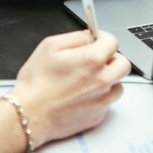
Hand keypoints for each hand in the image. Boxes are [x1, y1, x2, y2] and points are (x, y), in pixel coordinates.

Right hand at [10, 30, 130, 147]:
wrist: (29, 115)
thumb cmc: (36, 83)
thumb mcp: (50, 46)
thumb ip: (75, 37)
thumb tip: (89, 37)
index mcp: (93, 60)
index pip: (113, 42)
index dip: (103, 38)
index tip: (96, 40)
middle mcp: (103, 80)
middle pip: (123, 64)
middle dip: (112, 58)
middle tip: (96, 59)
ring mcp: (102, 100)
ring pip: (118, 84)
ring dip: (108, 79)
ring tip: (88, 79)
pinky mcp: (97, 116)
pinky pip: (107, 102)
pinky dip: (99, 97)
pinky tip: (81, 95)